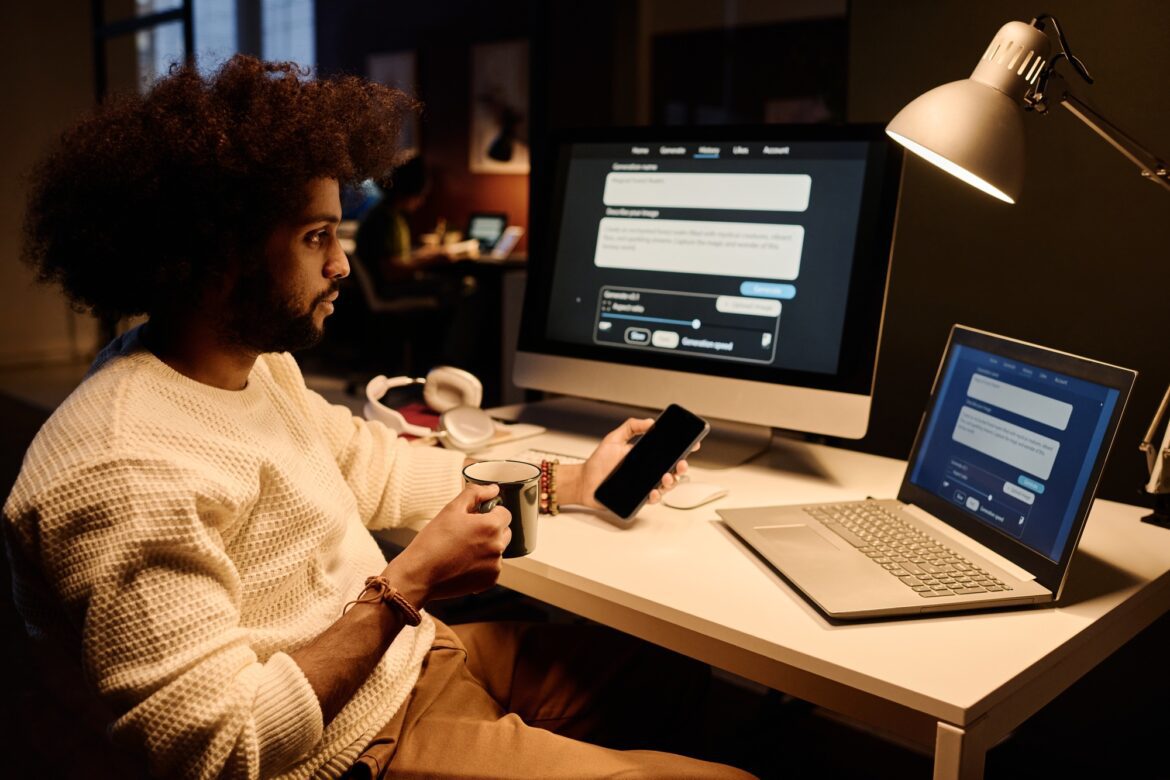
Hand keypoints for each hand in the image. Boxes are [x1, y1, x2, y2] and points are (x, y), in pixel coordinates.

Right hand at [382, 483, 510, 606]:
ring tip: (462, 549)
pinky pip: (492, 567)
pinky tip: (463, 563)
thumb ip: (475, 494)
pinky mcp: (489, 581)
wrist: (420, 574)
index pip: (505, 513)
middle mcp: (498, 546)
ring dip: (486, 547)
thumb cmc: (433, 541)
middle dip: (490, 529)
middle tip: (467, 533)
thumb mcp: (451, 509)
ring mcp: (495, 566)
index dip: (490, 512)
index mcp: (491, 526)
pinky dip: (482, 565)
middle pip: (504, 532)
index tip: (476, 517)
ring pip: (497, 550)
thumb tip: (492, 489)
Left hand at [568, 417, 690, 509]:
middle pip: (673, 471)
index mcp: (646, 457)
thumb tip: (650, 421)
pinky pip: (652, 499)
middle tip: (681, 463)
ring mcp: (644, 485)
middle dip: (682, 468)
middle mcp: (648, 472)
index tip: (693, 445)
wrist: (585, 481)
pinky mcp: (637, 498)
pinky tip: (653, 491)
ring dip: (671, 482)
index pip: (668, 454)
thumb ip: (631, 427)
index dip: (683, 450)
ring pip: (666, 486)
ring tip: (666, 477)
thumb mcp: (614, 439)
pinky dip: (656, 496)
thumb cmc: (598, 463)